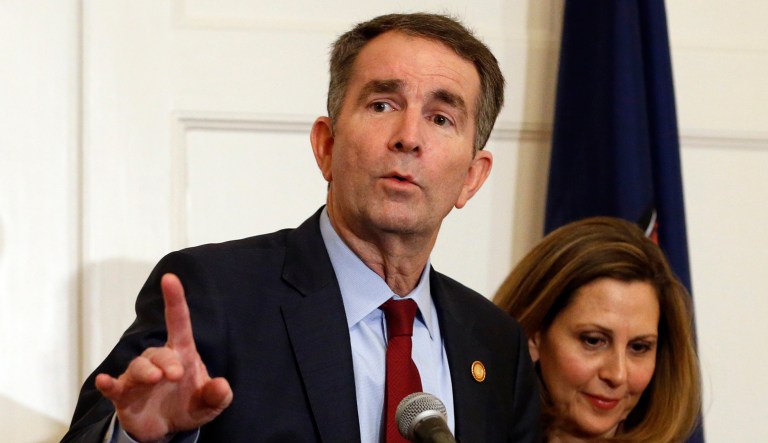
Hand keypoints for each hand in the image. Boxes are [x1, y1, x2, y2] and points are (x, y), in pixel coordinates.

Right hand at [95, 273, 232, 441]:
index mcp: (182, 354)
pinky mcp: (124, 394)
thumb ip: (218, 395)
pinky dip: (108, 384)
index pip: (178, 322)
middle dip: (167, 361)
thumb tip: (222, 386)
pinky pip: (114, 386)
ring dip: (145, 371)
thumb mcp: (210, 403)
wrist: (165, 427)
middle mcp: (158, 361)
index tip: (170, 278)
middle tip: (175, 375)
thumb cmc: (188, 404)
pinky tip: (104, 381)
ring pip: (137, 365)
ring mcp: (139, 377)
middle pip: (158, 352)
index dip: (174, 300)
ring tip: (155, 379)